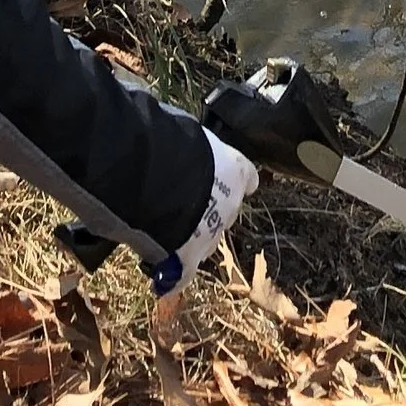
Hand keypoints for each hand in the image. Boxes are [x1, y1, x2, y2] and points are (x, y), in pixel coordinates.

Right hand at [149, 131, 257, 295]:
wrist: (160, 178)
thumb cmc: (170, 143)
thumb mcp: (183, 131)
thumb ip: (184, 142)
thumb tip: (164, 128)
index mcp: (236, 170)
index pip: (246, 178)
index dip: (232, 180)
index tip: (220, 178)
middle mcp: (232, 204)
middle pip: (224, 210)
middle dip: (205, 208)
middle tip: (177, 200)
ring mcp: (212, 234)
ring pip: (204, 240)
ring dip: (188, 236)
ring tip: (161, 230)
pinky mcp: (190, 259)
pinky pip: (182, 272)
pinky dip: (171, 275)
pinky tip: (160, 278)